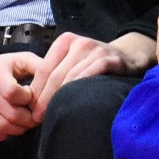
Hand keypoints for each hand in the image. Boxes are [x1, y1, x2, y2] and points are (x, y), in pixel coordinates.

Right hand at [0, 35, 42, 141]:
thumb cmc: (3, 66)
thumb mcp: (22, 59)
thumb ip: (39, 67)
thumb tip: (56, 82)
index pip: (13, 93)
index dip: (28, 100)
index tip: (32, 98)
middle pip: (8, 114)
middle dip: (27, 120)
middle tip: (35, 118)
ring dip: (17, 130)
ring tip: (24, 124)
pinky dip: (1, 136)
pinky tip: (9, 128)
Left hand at [29, 31, 155, 122]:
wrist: (127, 55)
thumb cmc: (94, 62)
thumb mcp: (73, 60)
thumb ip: (56, 72)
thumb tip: (33, 98)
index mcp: (66, 41)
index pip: (44, 68)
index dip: (36, 90)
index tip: (30, 109)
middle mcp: (79, 43)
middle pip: (55, 75)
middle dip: (44, 99)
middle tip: (37, 117)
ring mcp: (95, 50)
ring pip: (71, 78)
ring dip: (58, 99)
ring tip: (51, 115)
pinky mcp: (110, 60)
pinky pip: (90, 76)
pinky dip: (79, 91)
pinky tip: (74, 104)